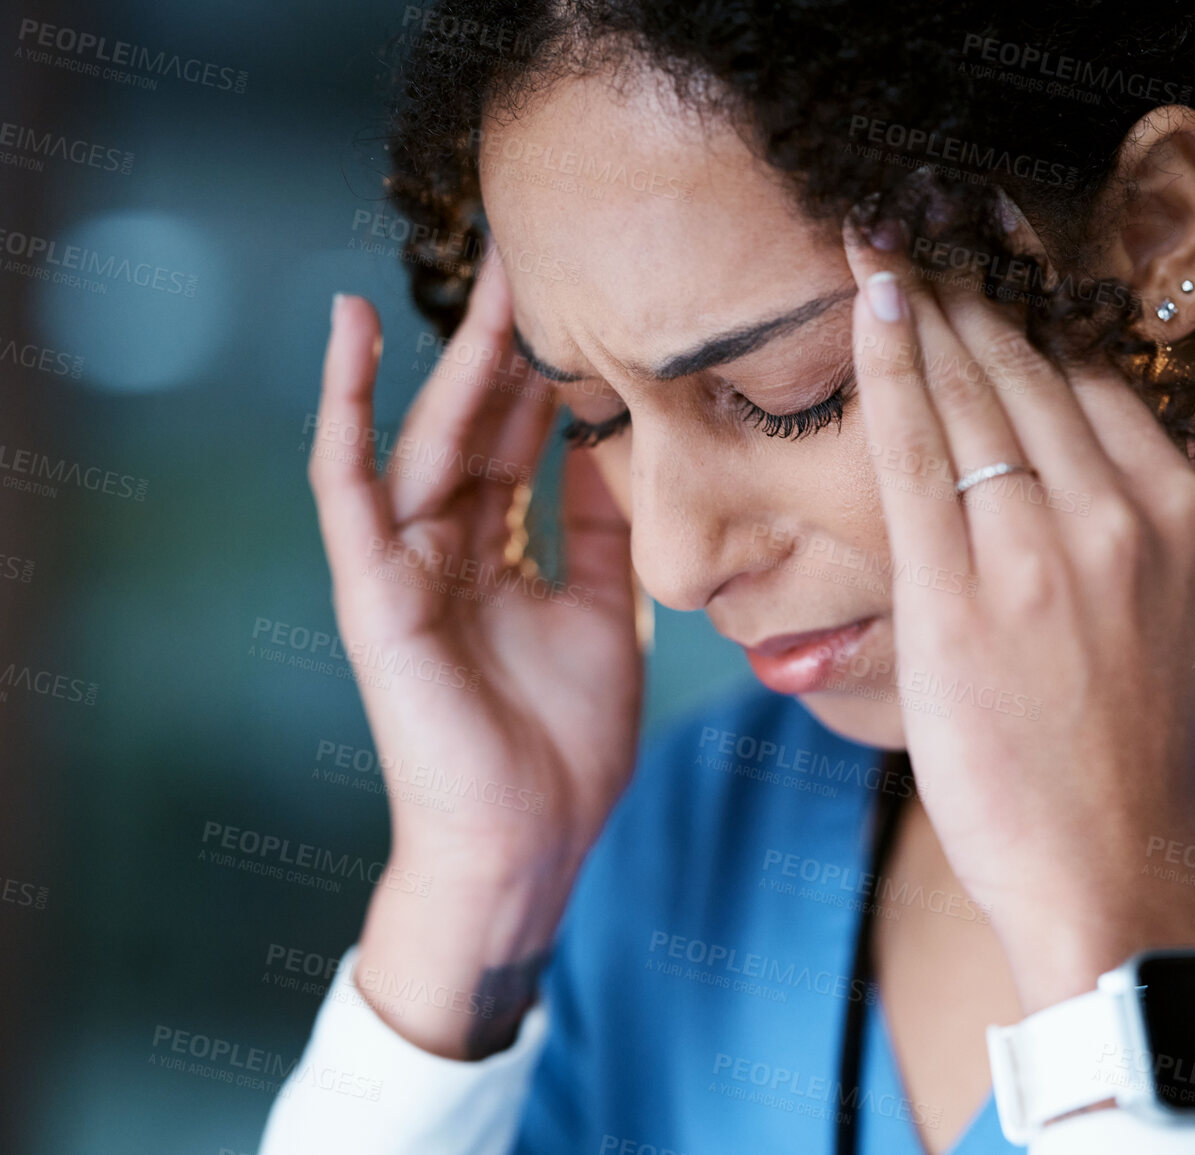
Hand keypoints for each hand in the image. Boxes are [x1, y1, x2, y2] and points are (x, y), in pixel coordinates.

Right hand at [310, 246, 641, 1055]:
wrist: (530, 839)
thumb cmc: (565, 747)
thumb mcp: (607, 618)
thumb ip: (600, 535)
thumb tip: (616, 449)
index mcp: (499, 558)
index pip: (523, 443)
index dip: (550, 374)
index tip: (589, 300)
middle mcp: (446, 550)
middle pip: (478, 425)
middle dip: (509, 343)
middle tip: (541, 254)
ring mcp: (404, 566)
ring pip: (427, 436)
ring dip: (451, 352)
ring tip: (487, 267)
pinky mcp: (373, 589)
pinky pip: (349, 485)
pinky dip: (342, 406)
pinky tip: (346, 328)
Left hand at [841, 204, 1194, 1012]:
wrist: (1106, 867)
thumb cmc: (1161, 754)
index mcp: (1174, 512)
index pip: (1093, 378)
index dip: (1035, 306)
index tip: (996, 250)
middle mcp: (1109, 513)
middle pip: (1026, 365)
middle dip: (970, 278)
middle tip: (923, 207)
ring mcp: (1030, 551)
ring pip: (969, 392)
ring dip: (921, 301)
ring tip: (882, 231)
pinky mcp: (954, 594)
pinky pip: (915, 451)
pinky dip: (890, 367)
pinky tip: (869, 303)